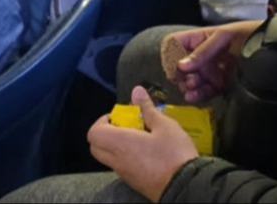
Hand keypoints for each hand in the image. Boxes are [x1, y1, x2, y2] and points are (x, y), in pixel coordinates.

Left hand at [88, 86, 198, 201]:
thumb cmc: (173, 153)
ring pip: (107, 157)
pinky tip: (147, 151)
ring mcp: (122, 172)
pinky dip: (125, 156)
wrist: (183, 185)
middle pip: (95, 146)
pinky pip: (119, 165)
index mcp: (120, 143)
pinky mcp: (131, 181)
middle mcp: (116, 159)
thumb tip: (136, 92)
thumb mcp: (165, 125)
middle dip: (106, 133)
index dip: (103, 121)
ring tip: (140, 137)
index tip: (120, 116)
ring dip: (115, 145)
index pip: (94, 132)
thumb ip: (147, 109)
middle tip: (127, 125)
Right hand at [163, 21, 262, 102]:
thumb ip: (204, 50)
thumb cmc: (250, 34)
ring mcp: (210, 70)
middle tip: (189, 78)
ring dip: (188, 85)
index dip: (171, 53)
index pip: (175, 43)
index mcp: (201, 38)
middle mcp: (202, 55)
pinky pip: (203, 92)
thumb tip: (181, 66)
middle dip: (180, 74)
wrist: (272, 48)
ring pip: (189, 81)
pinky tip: (193, 96)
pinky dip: (196, 95)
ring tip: (193, 86)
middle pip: (179, 67)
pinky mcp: (219, 84)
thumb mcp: (225, 36)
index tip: (176, 63)